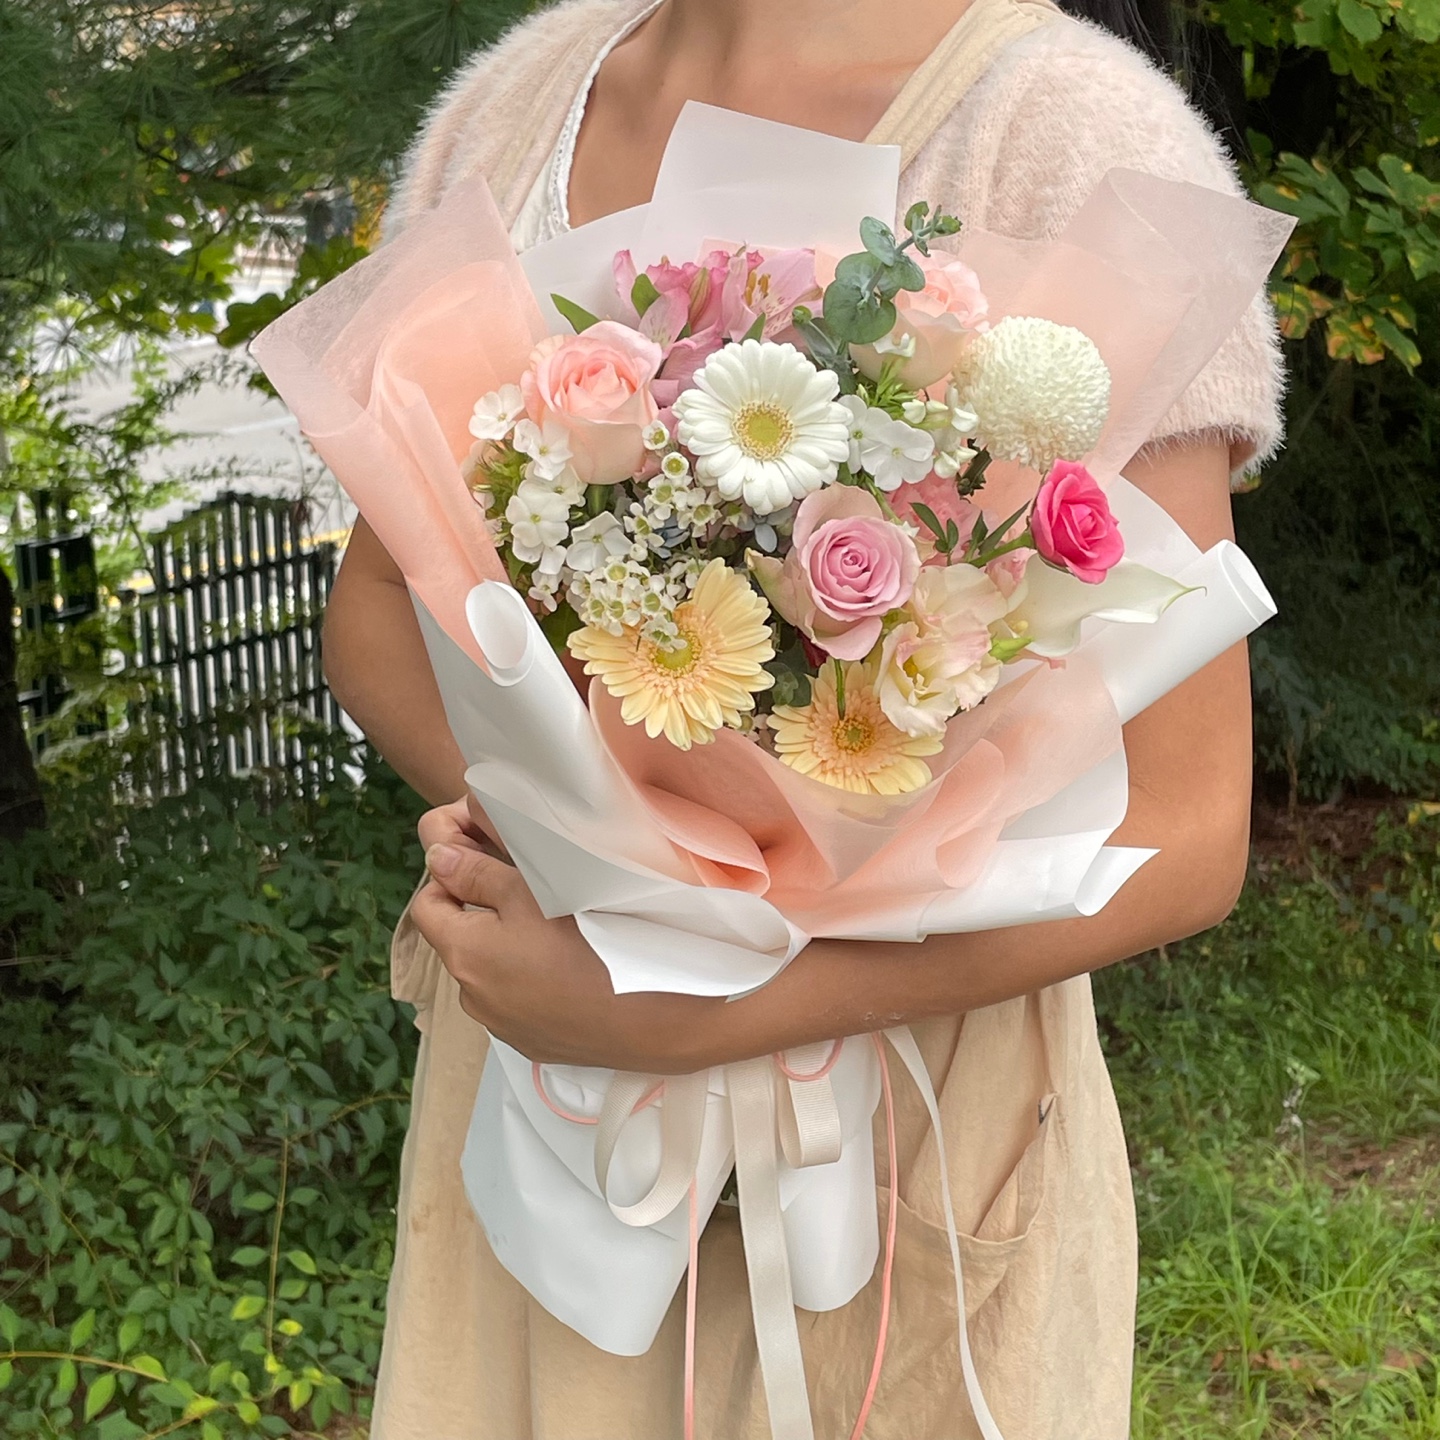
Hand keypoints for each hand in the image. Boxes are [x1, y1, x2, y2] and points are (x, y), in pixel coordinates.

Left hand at [410, 828, 728, 1072]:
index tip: (487, 852)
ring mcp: (503, 1025)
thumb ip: (477, 873)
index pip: (426, 902)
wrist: (656, 1019)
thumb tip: (436, 859)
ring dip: (508, 943)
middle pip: (459, 936)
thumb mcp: (533, 891)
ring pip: (489, 969)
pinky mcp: (534, 1042)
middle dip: (483, 905)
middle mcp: (471, 997)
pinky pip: (516, 999)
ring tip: (556, 924)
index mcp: (464, 954)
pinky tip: (570, 964)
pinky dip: (530, 977)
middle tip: (529, 880)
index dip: (449, 871)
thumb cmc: (594, 943)